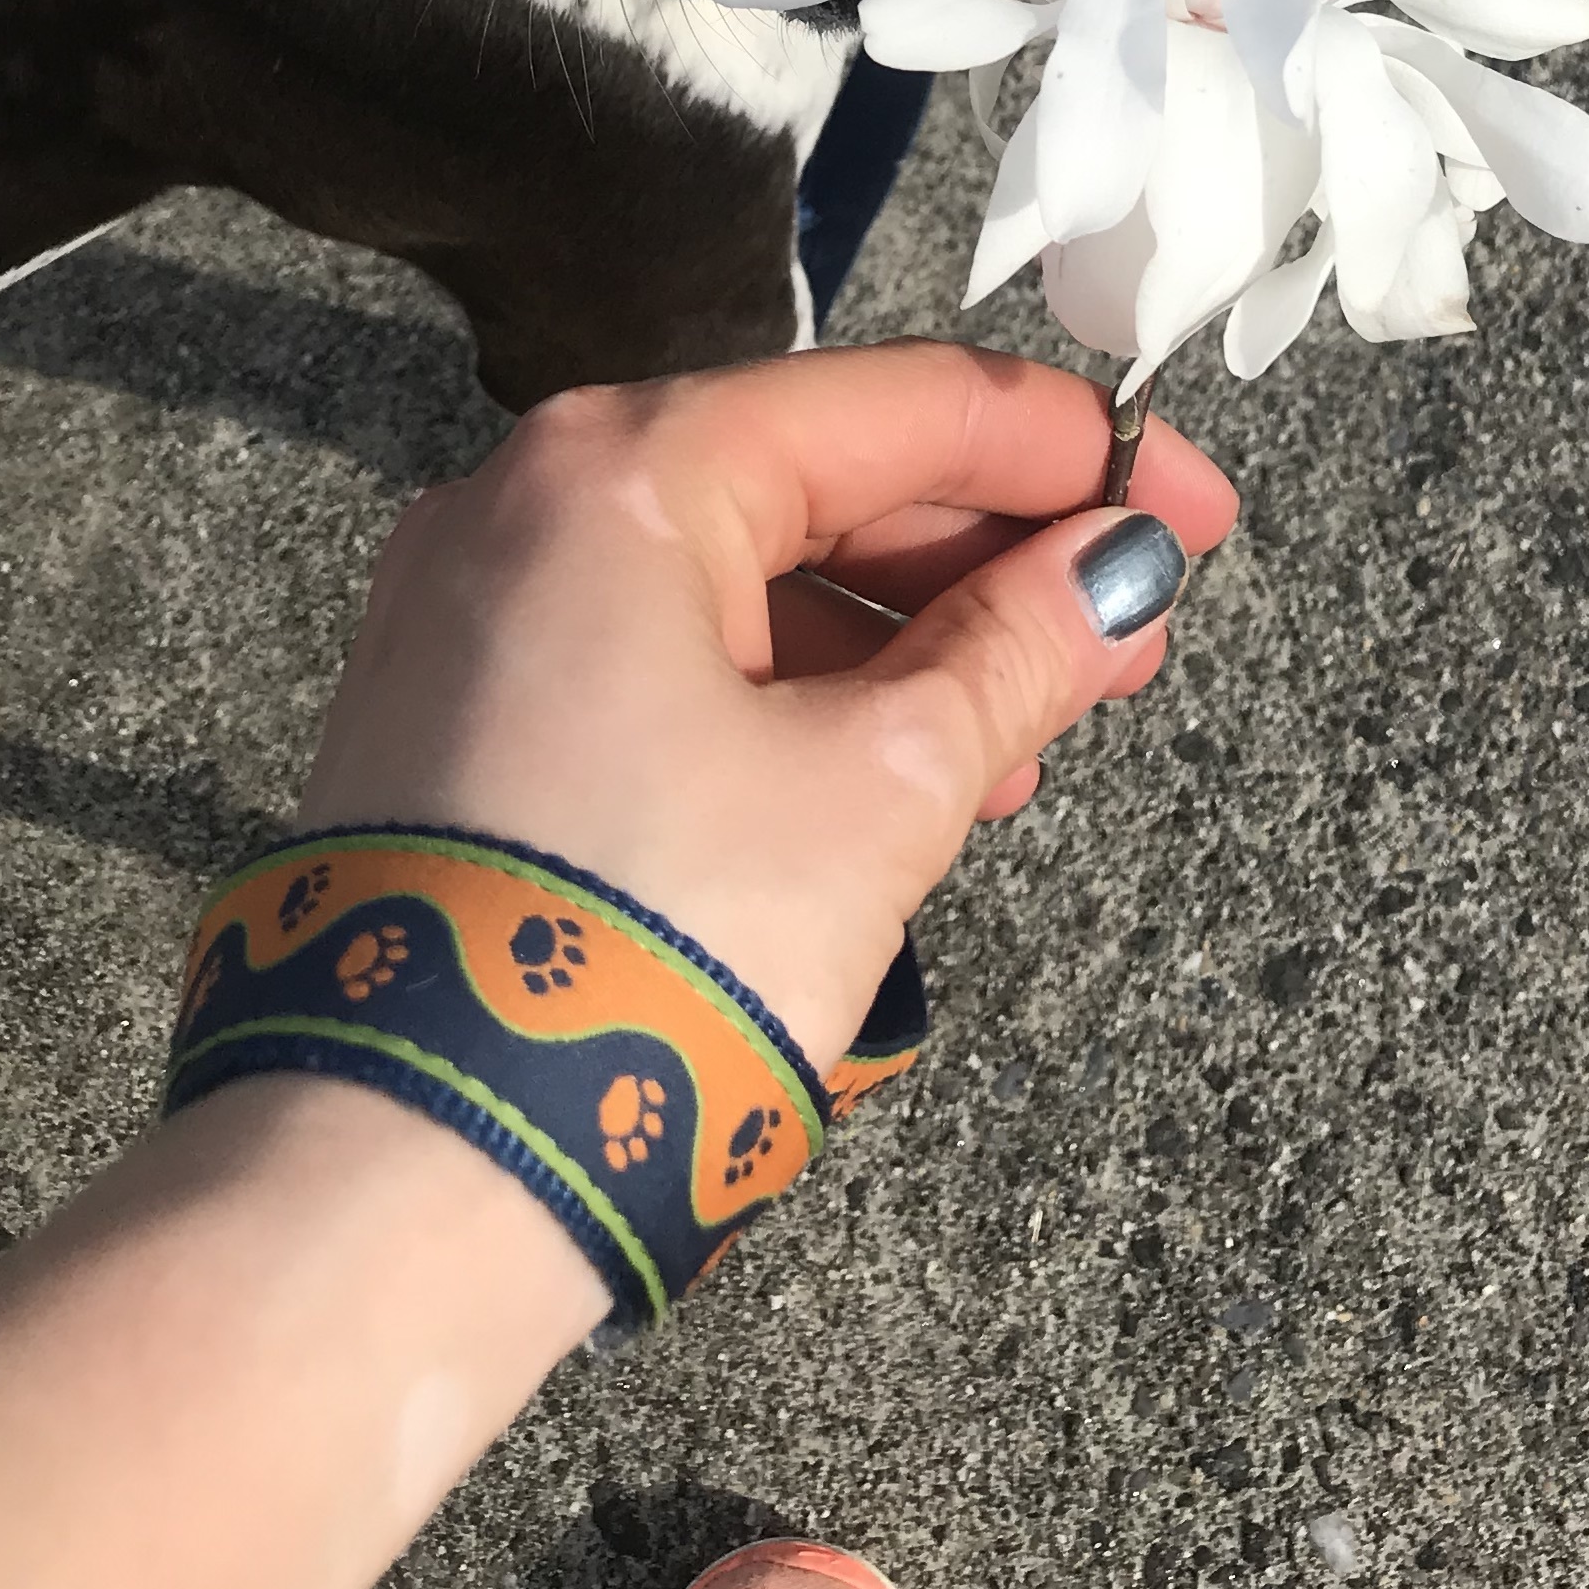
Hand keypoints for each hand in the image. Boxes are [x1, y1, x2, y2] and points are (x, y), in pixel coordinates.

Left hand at [294, 340, 1237, 1072]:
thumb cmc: (646, 954)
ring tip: (1038, 729)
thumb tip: (1119, 572)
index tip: (1193, 511)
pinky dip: (793, 688)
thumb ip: (1014, 654)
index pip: (900, 407)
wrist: (394, 1180)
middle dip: (990, 552)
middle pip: (817, 476)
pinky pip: (665, 651)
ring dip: (903, 635)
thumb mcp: (876, 789)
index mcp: (626, 467)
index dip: (1071, 453)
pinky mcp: (459, 718)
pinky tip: (901, 767)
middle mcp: (528, 499)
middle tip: (1135, 626)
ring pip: (744, 574)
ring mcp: (477, 609)